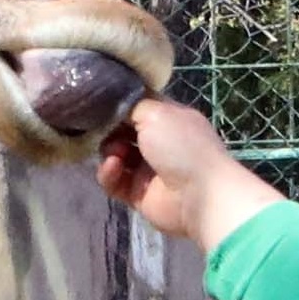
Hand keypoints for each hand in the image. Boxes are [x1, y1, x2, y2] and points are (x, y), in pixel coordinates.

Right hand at [96, 99, 284, 253]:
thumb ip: (131, 106)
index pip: (140, 106)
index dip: (119, 104)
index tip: (99, 103)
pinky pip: (113, 181)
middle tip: (103, 130)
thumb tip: (115, 109)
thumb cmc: (182, 146)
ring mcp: (147, 169)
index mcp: (170, 119)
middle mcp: (160, 141)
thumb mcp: (158, 113)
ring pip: (115, 155)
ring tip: (115, 154)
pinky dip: (109, 174)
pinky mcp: (137, 193)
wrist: (199, 196)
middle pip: (123, 131)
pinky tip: (113, 168)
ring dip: (108, 151)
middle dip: (109, 129)